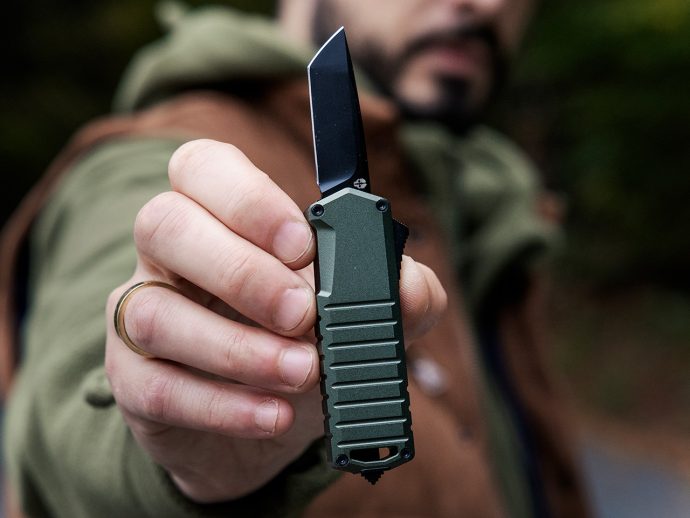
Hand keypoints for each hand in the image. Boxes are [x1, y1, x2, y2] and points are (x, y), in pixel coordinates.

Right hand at [105, 139, 446, 502]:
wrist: (271, 416)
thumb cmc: (309, 340)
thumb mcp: (362, 309)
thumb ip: (393, 289)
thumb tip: (404, 285)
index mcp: (218, 213)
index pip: (202, 167)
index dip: (247, 197)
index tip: (302, 244)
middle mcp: (169, 254)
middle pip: (164, 224)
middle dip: (242, 270)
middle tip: (303, 313)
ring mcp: (139, 314)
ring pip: (155, 314)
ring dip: (238, 348)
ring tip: (302, 370)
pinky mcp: (133, 381)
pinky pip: (158, 388)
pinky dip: (223, 406)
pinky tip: (274, 414)